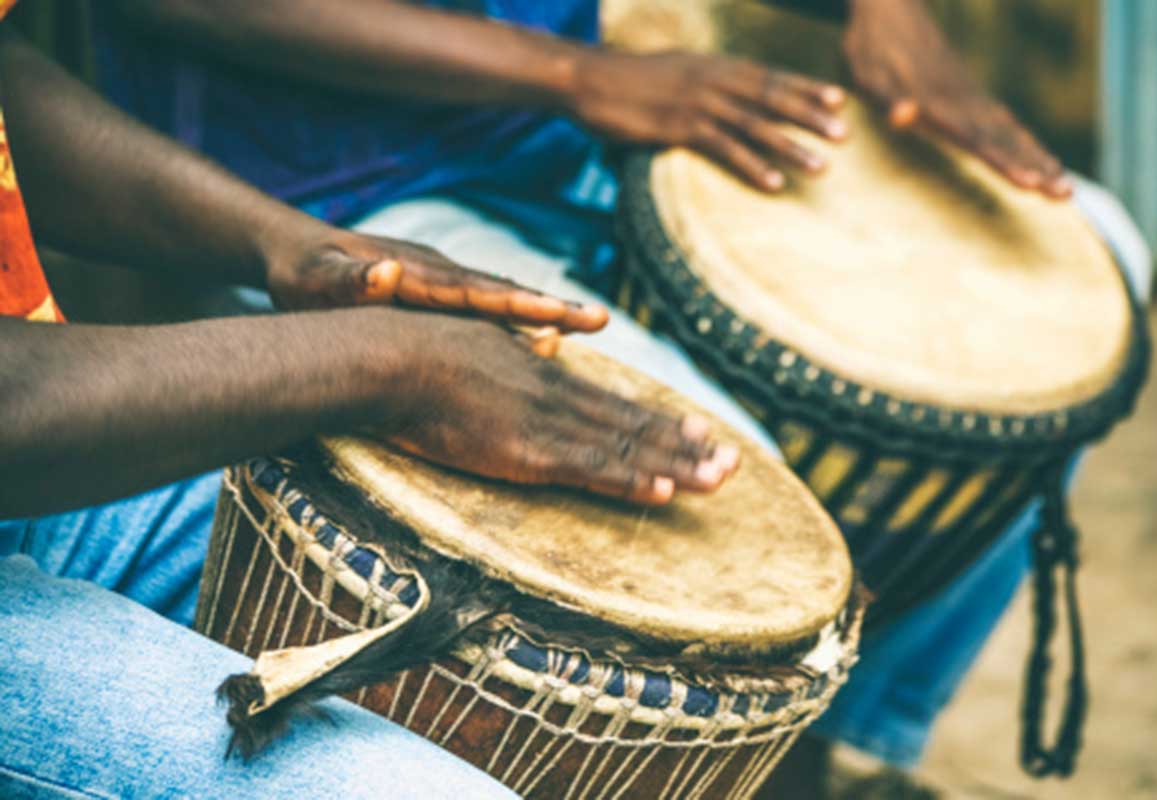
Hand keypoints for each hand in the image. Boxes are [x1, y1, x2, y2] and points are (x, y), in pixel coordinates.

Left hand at [265, 226, 608, 331]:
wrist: (294, 250)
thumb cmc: (302, 275)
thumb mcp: (315, 279)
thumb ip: (349, 279)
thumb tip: (386, 271)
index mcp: (418, 276)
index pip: (477, 292)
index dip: (519, 306)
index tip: (560, 314)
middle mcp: (440, 275)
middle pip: (505, 292)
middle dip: (553, 307)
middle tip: (601, 321)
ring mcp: (442, 283)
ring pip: (502, 300)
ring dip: (545, 313)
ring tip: (589, 327)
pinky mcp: (437, 296)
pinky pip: (486, 312)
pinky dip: (518, 324)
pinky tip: (542, 344)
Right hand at [372, 312, 739, 504]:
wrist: (390, 358)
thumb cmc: (419, 348)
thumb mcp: (483, 337)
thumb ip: (521, 346)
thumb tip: (547, 342)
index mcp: (545, 374)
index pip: (615, 403)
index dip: (662, 421)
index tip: (700, 431)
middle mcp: (558, 396)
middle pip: (635, 425)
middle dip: (688, 446)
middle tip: (735, 460)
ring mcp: (547, 423)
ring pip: (626, 448)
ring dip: (678, 466)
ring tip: (723, 477)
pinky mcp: (527, 450)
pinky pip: (590, 470)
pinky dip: (631, 481)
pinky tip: (666, 491)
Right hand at [567, 49, 847, 191]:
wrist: (589, 80)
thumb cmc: (627, 80)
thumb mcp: (673, 72)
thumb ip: (702, 82)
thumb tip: (720, 96)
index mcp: (715, 65)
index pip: (771, 77)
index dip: (807, 88)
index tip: (840, 100)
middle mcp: (714, 80)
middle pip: (772, 99)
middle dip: (811, 117)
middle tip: (845, 135)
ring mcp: (698, 104)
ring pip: (756, 126)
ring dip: (791, 146)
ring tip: (820, 166)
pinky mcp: (679, 128)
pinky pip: (724, 149)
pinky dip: (752, 166)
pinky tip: (774, 183)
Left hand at [843, 0, 1071, 198]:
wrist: (891, 6)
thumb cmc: (873, 47)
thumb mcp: (870, 75)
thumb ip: (888, 98)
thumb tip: (903, 116)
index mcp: (939, 104)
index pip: (977, 140)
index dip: (1003, 162)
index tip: (1030, 184)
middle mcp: (963, 102)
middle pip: (1006, 141)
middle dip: (1036, 168)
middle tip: (1066, 195)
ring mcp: (970, 96)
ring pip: (1012, 133)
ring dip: (1039, 160)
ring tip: (1066, 187)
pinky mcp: (969, 93)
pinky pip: (1006, 122)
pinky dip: (1026, 142)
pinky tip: (1041, 157)